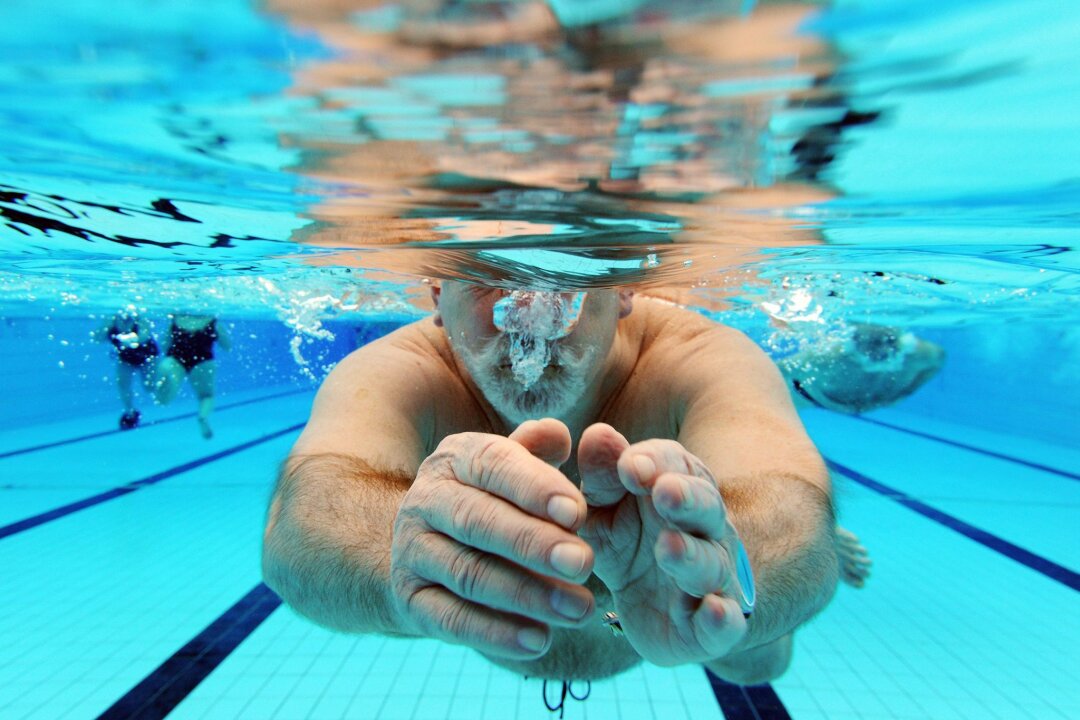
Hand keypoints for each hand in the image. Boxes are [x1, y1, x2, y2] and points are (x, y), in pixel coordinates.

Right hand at [389, 419, 595, 659]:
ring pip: (469, 574)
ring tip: (579, 609)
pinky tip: (540, 641)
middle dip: (534, 543)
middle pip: (479, 521)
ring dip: (527, 595)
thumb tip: (561, 435)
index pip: (495, 465)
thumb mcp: (512, 466)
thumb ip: (540, 449)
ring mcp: (412, 551)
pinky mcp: (409, 599)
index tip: (578, 512)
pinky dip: (496, 634)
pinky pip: (451, 620)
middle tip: (584, 563)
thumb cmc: (492, 497)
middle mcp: (426, 501)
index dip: (536, 487)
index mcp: (457, 459)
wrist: (422, 544)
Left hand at [577, 423, 750, 665]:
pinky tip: (713, 613)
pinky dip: (722, 618)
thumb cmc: (628, 539)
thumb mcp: (605, 506)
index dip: (653, 462)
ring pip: (709, 563)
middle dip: (685, 498)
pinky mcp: (711, 627)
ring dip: (691, 556)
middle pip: (703, 506)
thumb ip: (602, 474)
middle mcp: (703, 527)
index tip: (629, 466)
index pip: (672, 464)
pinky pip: (725, 622)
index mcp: (676, 487)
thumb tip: (597, 433)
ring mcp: (712, 575)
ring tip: (668, 548)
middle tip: (664, 492)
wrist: (655, 604)